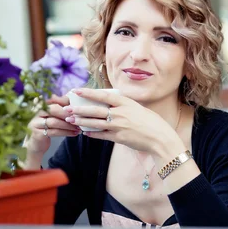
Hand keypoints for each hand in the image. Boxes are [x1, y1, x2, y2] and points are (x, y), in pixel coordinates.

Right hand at [25, 94, 80, 157]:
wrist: (38, 144)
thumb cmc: (48, 128)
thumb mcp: (54, 117)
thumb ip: (62, 109)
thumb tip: (74, 103)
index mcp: (41, 105)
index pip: (53, 99)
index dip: (65, 102)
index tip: (76, 107)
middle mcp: (36, 112)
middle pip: (53, 109)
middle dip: (67, 113)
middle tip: (77, 118)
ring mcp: (36, 123)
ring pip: (54, 122)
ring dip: (68, 125)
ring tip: (78, 128)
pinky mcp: (37, 134)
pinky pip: (54, 132)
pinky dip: (66, 132)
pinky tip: (74, 133)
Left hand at [64, 88, 184, 156]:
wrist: (160, 138)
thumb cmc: (151, 122)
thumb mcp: (138, 108)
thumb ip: (124, 106)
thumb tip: (112, 103)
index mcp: (125, 103)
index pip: (103, 96)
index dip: (88, 92)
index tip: (77, 90)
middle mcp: (120, 113)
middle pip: (95, 110)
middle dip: (79, 109)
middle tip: (67, 108)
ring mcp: (118, 126)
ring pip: (95, 123)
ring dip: (82, 121)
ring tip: (71, 120)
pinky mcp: (118, 138)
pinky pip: (101, 135)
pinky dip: (92, 133)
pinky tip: (85, 132)